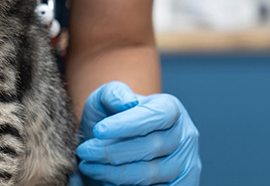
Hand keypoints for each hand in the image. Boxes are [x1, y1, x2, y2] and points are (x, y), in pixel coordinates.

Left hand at [73, 82, 200, 184]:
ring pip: (151, 173)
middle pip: (153, 146)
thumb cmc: (109, 119)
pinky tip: (104, 179)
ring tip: (88, 165)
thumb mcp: (104, 99)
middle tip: (85, 150)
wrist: (109, 145)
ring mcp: (184, 164)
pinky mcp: (180, 185)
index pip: (157, 115)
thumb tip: (127, 102)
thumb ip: (114, 94)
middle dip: (113, 151)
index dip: (128, 124)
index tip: (98, 130)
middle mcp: (184, 136)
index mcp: (170, 108)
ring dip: (114, 172)